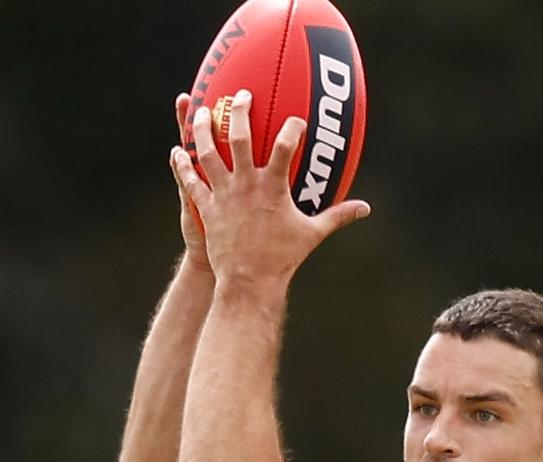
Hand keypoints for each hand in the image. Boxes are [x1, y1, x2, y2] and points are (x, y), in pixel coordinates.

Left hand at [172, 89, 369, 287]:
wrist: (250, 282)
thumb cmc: (282, 258)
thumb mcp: (312, 234)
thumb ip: (337, 216)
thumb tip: (365, 209)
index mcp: (273, 188)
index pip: (285, 147)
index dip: (292, 129)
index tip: (296, 121)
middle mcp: (246, 186)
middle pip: (240, 138)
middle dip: (240, 112)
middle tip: (242, 96)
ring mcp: (224, 195)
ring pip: (208, 153)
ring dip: (203, 130)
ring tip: (202, 113)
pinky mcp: (207, 209)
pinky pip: (192, 182)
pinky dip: (183, 166)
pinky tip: (178, 151)